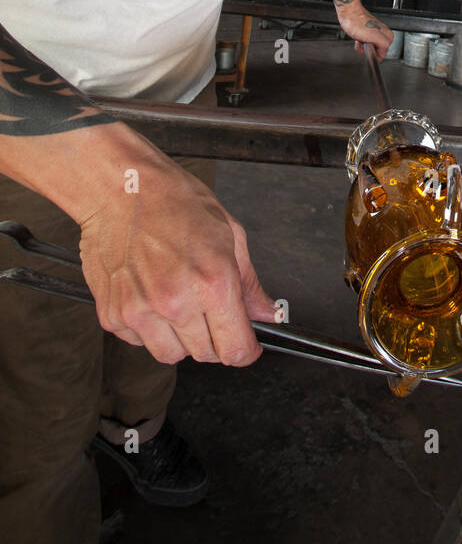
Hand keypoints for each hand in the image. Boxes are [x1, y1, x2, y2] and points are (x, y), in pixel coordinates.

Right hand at [77, 140, 276, 365]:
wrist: (121, 188)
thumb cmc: (174, 201)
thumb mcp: (229, 233)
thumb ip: (249, 283)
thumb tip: (266, 313)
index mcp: (212, 283)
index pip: (235, 350)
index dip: (245, 350)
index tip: (245, 345)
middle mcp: (176, 303)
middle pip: (206, 355)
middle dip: (214, 338)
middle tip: (208, 309)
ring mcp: (140, 311)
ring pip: (171, 355)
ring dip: (180, 338)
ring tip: (177, 301)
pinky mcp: (113, 314)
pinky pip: (139, 342)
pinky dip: (148, 328)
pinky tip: (150, 295)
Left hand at [336, 3, 393, 60]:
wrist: (349, 13)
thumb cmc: (357, 22)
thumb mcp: (373, 36)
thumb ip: (383, 44)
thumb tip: (383, 53)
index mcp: (388, 36)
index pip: (382, 54)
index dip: (372, 54)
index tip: (367, 49)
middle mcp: (384, 34)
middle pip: (376, 51)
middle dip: (368, 50)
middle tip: (362, 43)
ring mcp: (376, 33)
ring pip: (370, 47)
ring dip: (363, 46)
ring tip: (359, 40)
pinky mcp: (369, 31)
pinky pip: (365, 42)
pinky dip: (360, 42)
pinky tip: (358, 38)